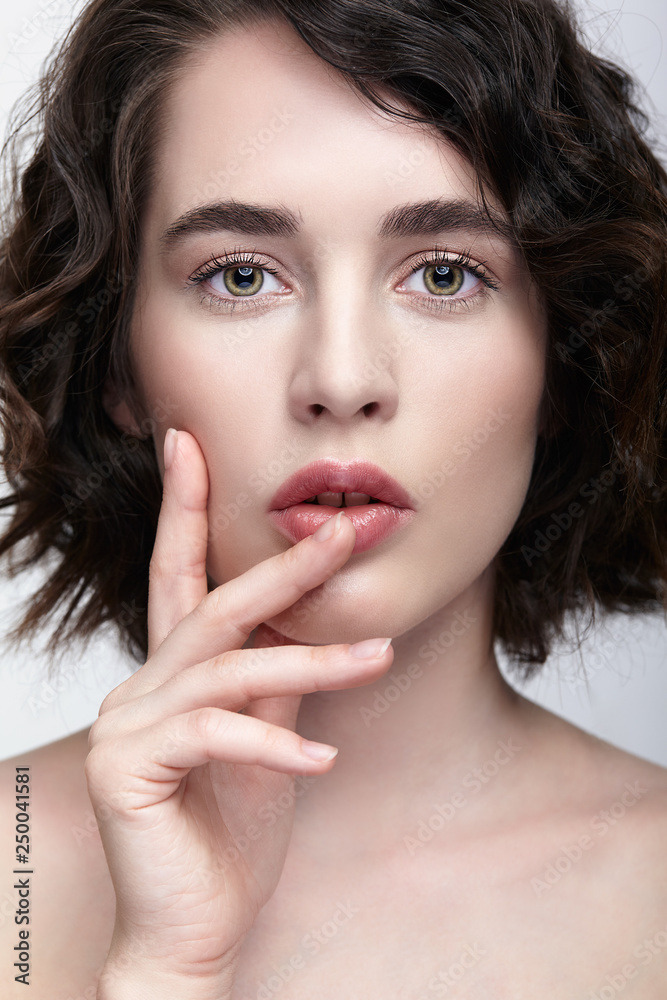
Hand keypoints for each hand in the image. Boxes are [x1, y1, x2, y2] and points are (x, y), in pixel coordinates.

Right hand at [85, 428, 392, 991]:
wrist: (193, 927)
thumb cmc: (229, 832)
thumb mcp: (266, 739)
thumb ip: (277, 680)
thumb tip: (316, 626)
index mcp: (170, 672)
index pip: (178, 575)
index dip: (182, 506)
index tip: (187, 441)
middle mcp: (139, 686)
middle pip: (215, 605)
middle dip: (282, 565)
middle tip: (343, 528)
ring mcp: (126, 724)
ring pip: (228, 668)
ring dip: (312, 661)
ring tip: (378, 656)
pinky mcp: (127, 768)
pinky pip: (215, 735)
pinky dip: (277, 744)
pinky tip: (324, 759)